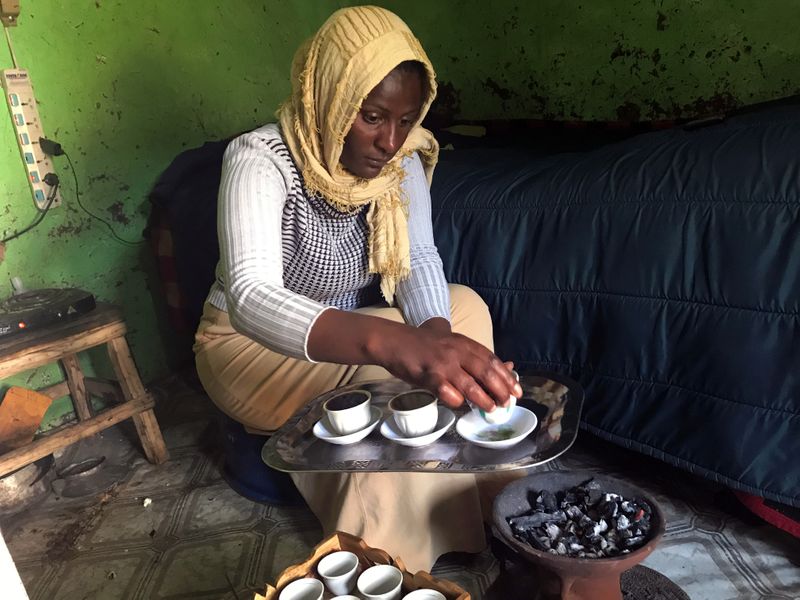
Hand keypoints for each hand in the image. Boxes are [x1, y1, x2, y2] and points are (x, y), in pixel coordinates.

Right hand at [307, 310, 521, 411]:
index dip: (505, 375)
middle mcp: (456, 351)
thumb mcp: (449, 341)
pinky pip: (445, 390)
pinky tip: (460, 405)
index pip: (490, 359)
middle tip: (509, 401)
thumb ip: (473, 352)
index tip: (517, 388)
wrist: (392, 341)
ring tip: (493, 408)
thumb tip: (503, 364)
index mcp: (462, 343)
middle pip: (485, 371)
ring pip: (469, 383)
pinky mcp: (428, 374)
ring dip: (483, 397)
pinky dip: (454, 398)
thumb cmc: (421, 343)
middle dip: (500, 387)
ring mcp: (442, 363)